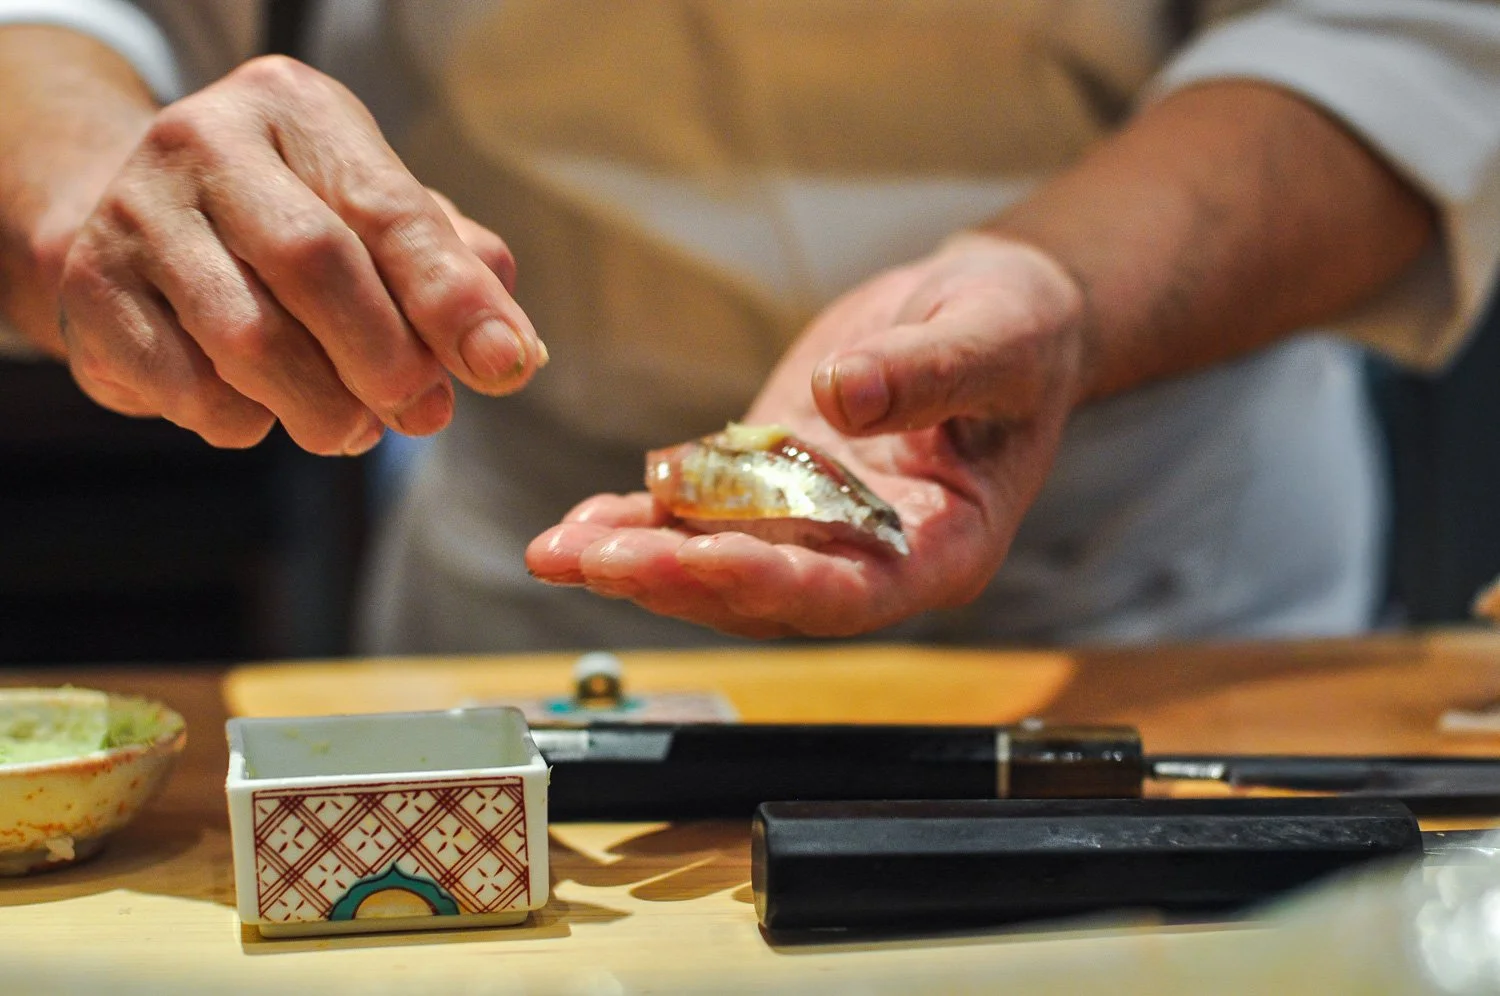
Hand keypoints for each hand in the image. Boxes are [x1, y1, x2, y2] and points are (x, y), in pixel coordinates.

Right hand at [52, 56, 543, 453]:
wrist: (142, 230)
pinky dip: (246, 422)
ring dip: (323, 408)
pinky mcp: (92, 289)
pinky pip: (190, 387)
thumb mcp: (377, 220)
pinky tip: (264, 413)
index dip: (452, 297)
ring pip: (249, 338)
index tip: (502, 365)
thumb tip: (515, 350)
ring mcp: (136, 212)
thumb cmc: (292, 226)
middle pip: (315, 263)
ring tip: (353, 429)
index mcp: (296, 109)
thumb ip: (452, 272)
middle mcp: (204, 141)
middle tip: (423, 412)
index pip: (390, 208)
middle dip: (386, 358)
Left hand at [526, 234, 1086, 637]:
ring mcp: (817, 528)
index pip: (854, 591)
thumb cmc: (1018, 331)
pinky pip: (702, 520)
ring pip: (719, 567)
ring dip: (638, 561)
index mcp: (943, 546)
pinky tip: (580, 522)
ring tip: (556, 550)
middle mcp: (872, 556)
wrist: (989, 312)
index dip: (776, 583)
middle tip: (595, 558)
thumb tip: (841, 396)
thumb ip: (929, 373)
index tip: (701, 559)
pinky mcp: (773, 489)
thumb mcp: (995, 337)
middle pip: (768, 592)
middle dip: (678, 580)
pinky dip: (642, 521)